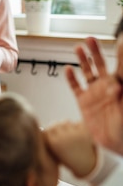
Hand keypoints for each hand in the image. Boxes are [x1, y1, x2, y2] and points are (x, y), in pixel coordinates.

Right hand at [44, 121, 95, 177]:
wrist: (84, 164)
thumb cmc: (65, 157)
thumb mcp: (53, 151)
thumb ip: (46, 140)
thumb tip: (41, 128)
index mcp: (54, 142)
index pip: (48, 129)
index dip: (49, 131)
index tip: (52, 134)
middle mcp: (64, 137)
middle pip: (56, 123)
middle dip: (57, 127)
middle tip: (61, 132)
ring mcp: (75, 134)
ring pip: (66, 121)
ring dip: (66, 125)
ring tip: (69, 133)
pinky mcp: (85, 133)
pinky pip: (78, 122)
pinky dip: (77, 126)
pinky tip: (78, 133)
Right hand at [64, 36, 122, 154]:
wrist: (113, 145)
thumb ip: (120, 97)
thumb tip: (115, 85)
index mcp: (120, 86)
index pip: (120, 66)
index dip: (119, 54)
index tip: (118, 41)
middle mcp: (107, 86)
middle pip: (100, 64)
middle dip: (96, 51)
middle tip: (91, 39)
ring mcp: (94, 93)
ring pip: (87, 72)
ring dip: (83, 60)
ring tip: (78, 48)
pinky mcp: (83, 101)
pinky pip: (75, 87)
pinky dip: (71, 78)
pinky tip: (68, 69)